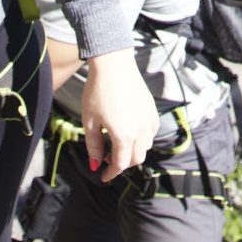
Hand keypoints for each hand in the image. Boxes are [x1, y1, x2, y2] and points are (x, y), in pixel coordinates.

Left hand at [76, 48, 154, 181]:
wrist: (113, 65)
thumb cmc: (98, 92)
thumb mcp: (90, 121)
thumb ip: (93, 146)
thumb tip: (94, 164)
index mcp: (124, 136)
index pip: (120, 164)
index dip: (110, 173)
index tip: (102, 177)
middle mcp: (140, 130)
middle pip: (137, 159)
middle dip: (122, 164)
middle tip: (107, 159)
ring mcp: (148, 119)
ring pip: (146, 146)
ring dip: (133, 151)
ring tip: (118, 144)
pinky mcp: (151, 109)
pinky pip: (152, 131)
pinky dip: (143, 138)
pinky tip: (131, 131)